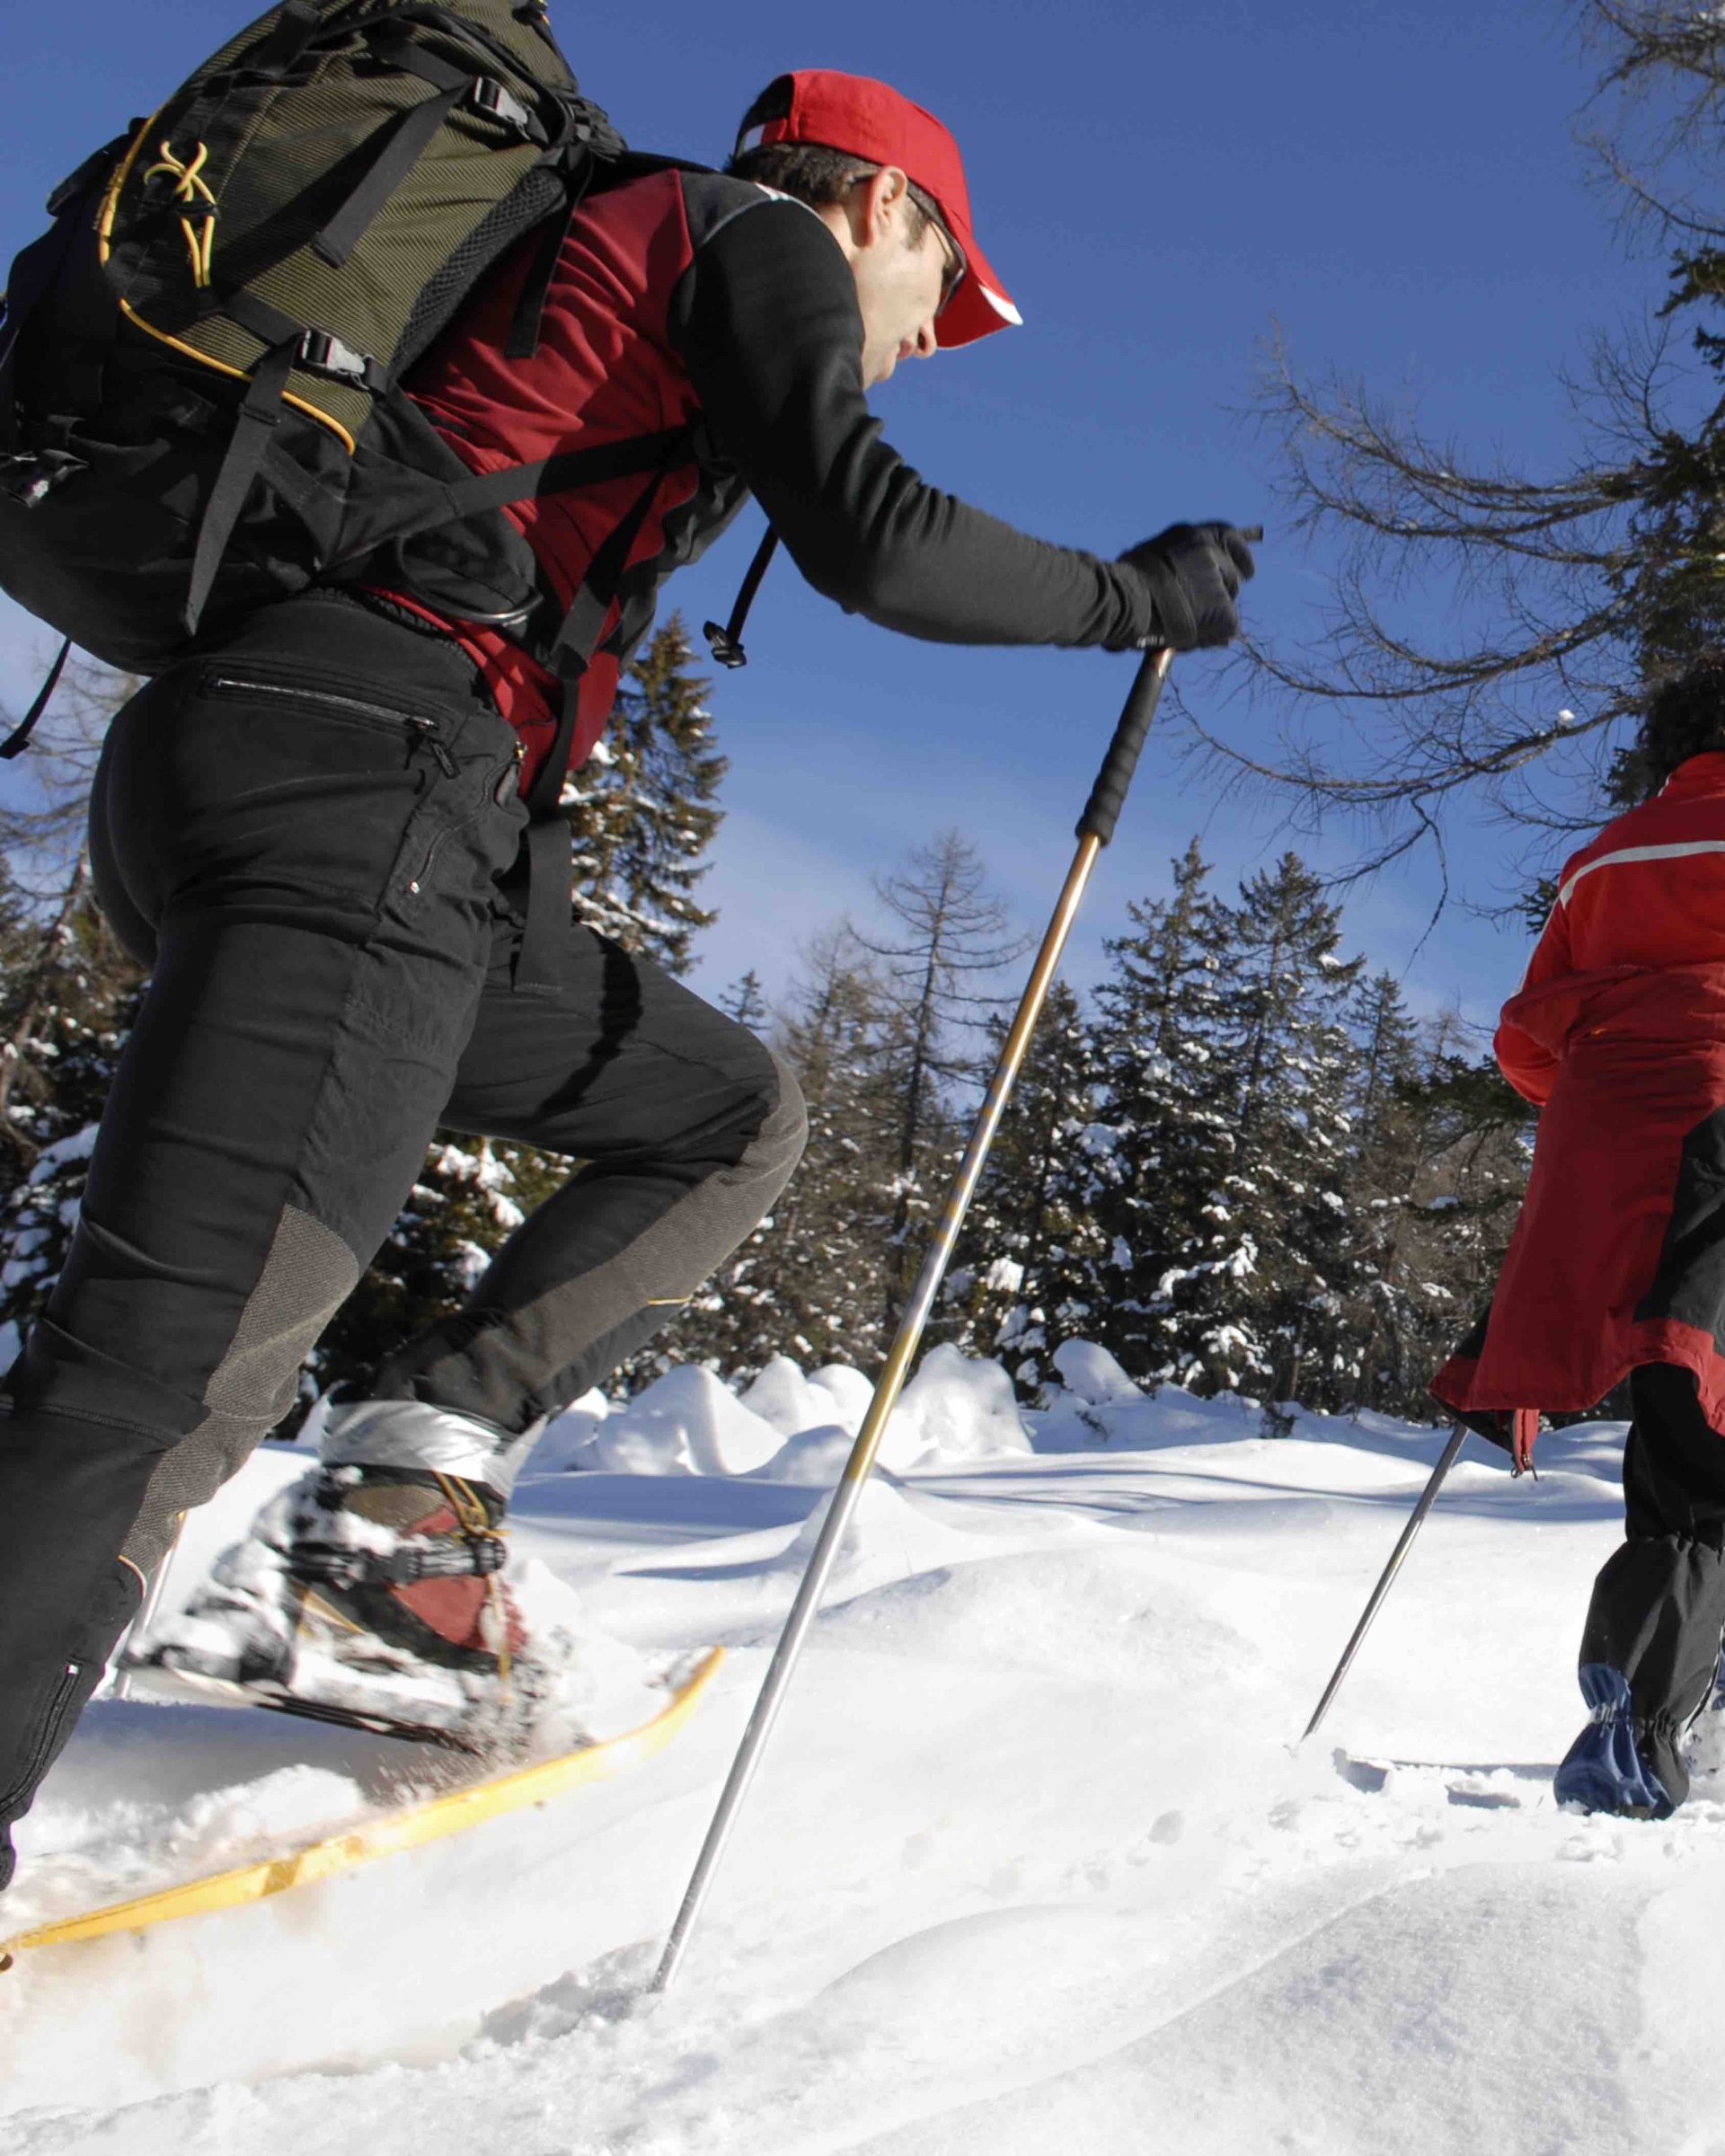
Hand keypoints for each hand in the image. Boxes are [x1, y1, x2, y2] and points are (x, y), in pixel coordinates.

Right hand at [1119, 522, 1256, 649]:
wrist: (1121, 604)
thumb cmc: (1122, 588)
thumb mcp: (1152, 558)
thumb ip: (1178, 565)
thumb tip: (1193, 586)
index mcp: (1191, 535)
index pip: (1229, 536)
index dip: (1239, 554)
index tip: (1245, 569)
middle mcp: (1209, 550)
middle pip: (1233, 572)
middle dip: (1225, 590)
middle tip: (1207, 608)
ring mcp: (1217, 578)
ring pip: (1229, 600)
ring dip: (1214, 612)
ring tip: (1185, 622)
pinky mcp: (1222, 608)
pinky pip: (1228, 625)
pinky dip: (1213, 634)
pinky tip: (1190, 636)